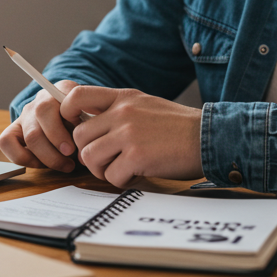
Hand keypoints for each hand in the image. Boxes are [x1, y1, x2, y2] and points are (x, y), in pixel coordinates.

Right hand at [0, 80, 81, 171]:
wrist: (70, 123)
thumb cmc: (83, 123)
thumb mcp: (92, 118)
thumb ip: (90, 123)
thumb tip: (85, 142)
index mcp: (61, 91)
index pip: (62, 97)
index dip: (73, 118)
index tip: (82, 135)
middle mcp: (41, 100)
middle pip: (42, 113)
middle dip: (58, 138)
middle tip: (71, 153)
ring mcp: (25, 116)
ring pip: (30, 135)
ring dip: (49, 156)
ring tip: (66, 165)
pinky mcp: (12, 131)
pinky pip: (6, 142)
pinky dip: (24, 158)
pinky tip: (42, 164)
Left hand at [62, 87, 202, 186]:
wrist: (209, 136)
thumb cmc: (178, 127)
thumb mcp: (145, 105)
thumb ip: (118, 110)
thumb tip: (87, 124)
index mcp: (123, 97)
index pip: (76, 96)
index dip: (67, 113)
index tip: (76, 128)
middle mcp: (122, 112)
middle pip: (79, 136)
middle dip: (90, 153)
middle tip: (108, 160)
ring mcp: (128, 133)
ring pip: (90, 157)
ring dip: (104, 169)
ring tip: (124, 168)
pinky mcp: (136, 156)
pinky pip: (110, 175)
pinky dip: (122, 181)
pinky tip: (137, 175)